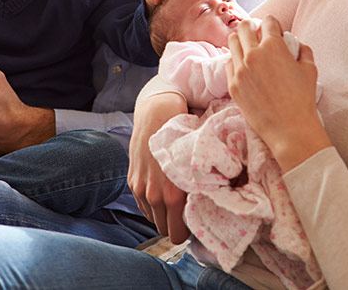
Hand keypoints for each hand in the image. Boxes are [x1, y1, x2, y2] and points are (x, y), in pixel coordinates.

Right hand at [129, 92, 190, 242]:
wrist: (157, 114)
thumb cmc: (184, 137)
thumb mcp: (198, 164)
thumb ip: (201, 188)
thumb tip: (215, 204)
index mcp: (173, 194)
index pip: (177, 234)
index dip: (188, 230)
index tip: (195, 220)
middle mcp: (154, 195)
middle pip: (164, 230)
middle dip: (175, 224)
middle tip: (187, 211)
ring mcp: (141, 189)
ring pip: (153, 219)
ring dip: (163, 214)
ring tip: (174, 200)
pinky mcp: (132, 182)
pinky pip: (143, 206)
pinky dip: (152, 204)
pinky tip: (162, 191)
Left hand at [226, 16, 331, 172]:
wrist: (289, 128)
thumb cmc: (303, 99)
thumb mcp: (310, 69)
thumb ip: (303, 50)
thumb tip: (295, 43)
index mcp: (274, 46)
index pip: (268, 21)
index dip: (273, 24)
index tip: (275, 31)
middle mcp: (253, 54)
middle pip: (244, 27)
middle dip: (252, 26)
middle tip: (258, 34)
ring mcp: (240, 69)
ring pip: (232, 42)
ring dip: (241, 41)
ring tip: (249, 48)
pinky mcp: (232, 85)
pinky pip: (229, 63)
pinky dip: (236, 60)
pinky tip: (245, 67)